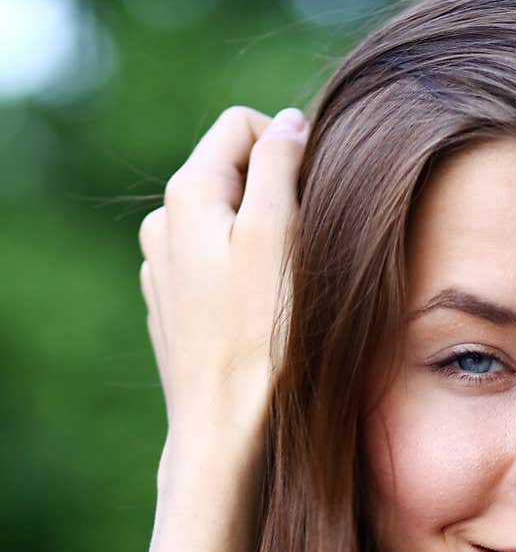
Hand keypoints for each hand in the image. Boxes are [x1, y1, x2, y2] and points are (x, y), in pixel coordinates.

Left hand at [139, 105, 309, 485]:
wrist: (224, 427)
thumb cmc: (261, 336)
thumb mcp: (281, 233)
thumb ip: (280, 164)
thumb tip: (288, 124)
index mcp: (187, 193)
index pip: (243, 125)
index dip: (289, 146)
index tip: (317, 196)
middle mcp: (163, 223)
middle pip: (232, 173)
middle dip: (274, 196)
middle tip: (306, 249)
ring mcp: (163, 268)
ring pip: (224, 222)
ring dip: (259, 238)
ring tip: (284, 288)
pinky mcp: (172, 307)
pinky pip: (214, 266)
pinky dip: (240, 275)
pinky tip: (258, 315)